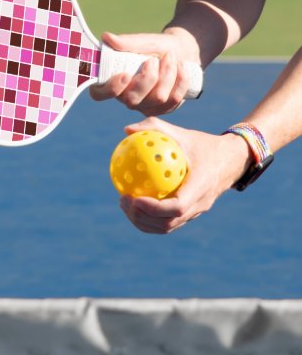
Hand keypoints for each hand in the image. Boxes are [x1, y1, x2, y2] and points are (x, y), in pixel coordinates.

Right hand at [90, 30, 199, 115]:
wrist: (181, 51)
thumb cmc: (155, 46)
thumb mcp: (143, 41)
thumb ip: (126, 42)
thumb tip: (106, 37)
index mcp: (112, 81)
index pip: (100, 94)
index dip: (111, 89)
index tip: (125, 74)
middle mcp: (126, 97)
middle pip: (132, 100)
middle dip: (148, 78)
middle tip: (153, 60)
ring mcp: (145, 106)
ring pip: (157, 98)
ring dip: (167, 74)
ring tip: (170, 57)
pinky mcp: (163, 109)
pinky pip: (173, 100)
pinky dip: (180, 80)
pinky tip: (181, 66)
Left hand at [118, 117, 252, 233]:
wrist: (231, 160)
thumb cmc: (203, 144)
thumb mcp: (182, 133)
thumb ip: (155, 128)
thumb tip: (126, 130)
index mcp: (201, 186)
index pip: (177, 207)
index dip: (154, 208)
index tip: (134, 198)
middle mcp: (200, 204)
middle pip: (168, 223)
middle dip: (142, 217)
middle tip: (123, 200)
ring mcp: (196, 212)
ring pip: (167, 227)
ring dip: (143, 221)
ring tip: (124, 204)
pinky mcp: (191, 214)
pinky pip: (168, 222)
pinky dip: (149, 218)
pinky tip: (134, 203)